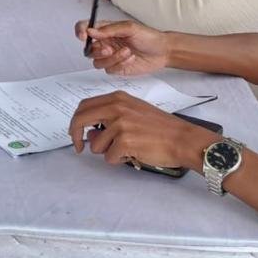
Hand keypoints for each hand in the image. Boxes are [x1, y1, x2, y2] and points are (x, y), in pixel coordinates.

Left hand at [69, 91, 220, 170]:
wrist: (182, 139)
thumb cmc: (161, 128)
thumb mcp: (134, 114)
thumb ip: (110, 120)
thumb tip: (91, 134)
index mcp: (118, 98)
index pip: (85, 106)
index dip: (76, 121)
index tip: (77, 133)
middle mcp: (116, 107)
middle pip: (80, 119)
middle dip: (75, 136)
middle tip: (79, 147)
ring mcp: (120, 124)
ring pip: (96, 145)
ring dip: (107, 152)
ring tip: (127, 149)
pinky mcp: (125, 141)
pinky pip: (109, 157)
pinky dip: (119, 160)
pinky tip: (134, 154)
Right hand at [76, 20, 169, 75]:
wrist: (162, 51)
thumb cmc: (148, 36)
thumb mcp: (130, 28)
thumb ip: (109, 29)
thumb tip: (91, 30)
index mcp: (106, 30)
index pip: (85, 28)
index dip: (80, 31)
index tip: (83, 35)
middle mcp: (105, 43)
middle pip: (88, 49)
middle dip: (97, 50)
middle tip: (109, 49)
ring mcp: (110, 56)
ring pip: (97, 62)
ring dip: (112, 58)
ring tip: (127, 52)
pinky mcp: (116, 68)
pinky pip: (109, 70)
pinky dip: (119, 65)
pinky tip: (131, 58)